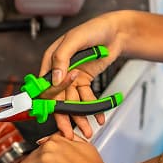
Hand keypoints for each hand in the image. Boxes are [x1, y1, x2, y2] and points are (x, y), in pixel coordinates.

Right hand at [40, 13, 125, 138]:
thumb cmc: (94, 29)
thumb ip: (62, 57)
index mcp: (51, 59)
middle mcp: (60, 70)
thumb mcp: (75, 39)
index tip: (57, 114)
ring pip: (73, 101)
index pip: (46, 85)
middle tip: (69, 133)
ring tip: (88, 130)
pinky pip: (87, 98)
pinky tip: (99, 118)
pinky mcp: (85, 80)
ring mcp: (72, 76)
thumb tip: (54, 79)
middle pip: (59, 98)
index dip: (50, 101)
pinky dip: (93, 109)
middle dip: (65, 116)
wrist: (117, 31)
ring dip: (80, 117)